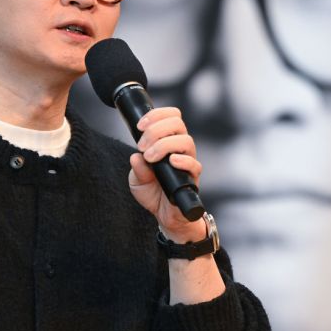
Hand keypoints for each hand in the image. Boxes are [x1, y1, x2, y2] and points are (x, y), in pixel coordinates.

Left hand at [128, 107, 205, 243]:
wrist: (164, 215)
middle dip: (156, 129)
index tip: (139, 126)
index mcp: (168, 140)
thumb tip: (136, 157)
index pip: (170, 116)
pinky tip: (170, 161)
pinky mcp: (193, 177)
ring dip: (164, 144)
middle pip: (177, 123)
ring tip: (150, 157)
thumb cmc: (153, 192)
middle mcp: (180, 147)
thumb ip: (137, 168)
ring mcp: (188, 161)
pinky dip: (182, 160)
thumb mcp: (137, 180)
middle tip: (142, 145)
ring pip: (186, 140)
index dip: (156, 115)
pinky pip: (194, 164)